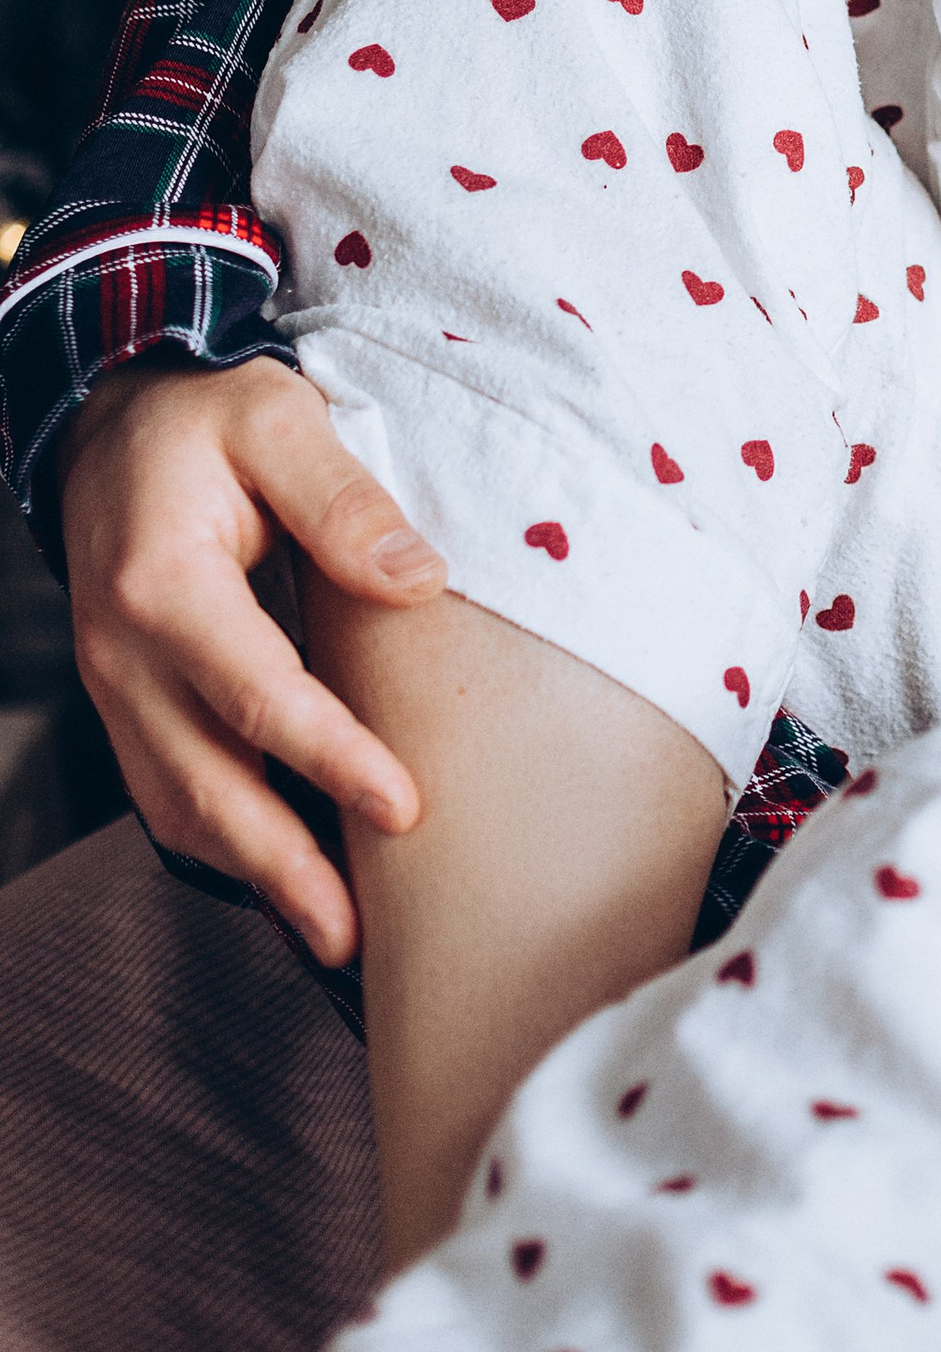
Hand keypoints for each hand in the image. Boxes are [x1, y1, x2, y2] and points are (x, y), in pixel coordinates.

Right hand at [59, 354, 445, 962]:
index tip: (403, 807)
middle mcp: (123, 654)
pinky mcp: (126, 701)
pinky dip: (220, 842)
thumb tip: (418, 580)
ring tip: (330, 934)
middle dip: (283, 867)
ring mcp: (114, 687)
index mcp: (163, 585)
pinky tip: (279, 875)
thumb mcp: (279, 418)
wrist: (111, 419)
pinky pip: (165, 789)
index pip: (257, 695)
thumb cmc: (206, 415)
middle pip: (204, 784)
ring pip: (177, 805)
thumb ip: (344, 498)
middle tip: (358, 937)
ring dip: (252, 875)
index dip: (331, 758)